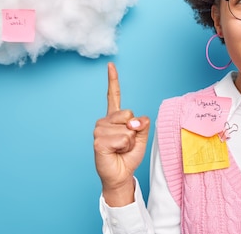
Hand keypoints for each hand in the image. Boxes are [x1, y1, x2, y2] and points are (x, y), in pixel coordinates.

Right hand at [93, 62, 149, 205]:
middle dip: (134, 129)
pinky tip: (116, 152)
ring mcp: (99, 131)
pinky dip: (124, 147)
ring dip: (129, 141)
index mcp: (115, 118)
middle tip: (126, 142)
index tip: (111, 65)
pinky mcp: (98, 141)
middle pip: (128, 113)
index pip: (113, 95)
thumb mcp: (141, 138)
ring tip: (120, 148)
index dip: (112, 80)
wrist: (121, 174)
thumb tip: (135, 121)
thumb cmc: (129, 156)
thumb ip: (142, 125)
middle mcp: (105, 121)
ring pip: (127, 128)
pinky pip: (122, 138)